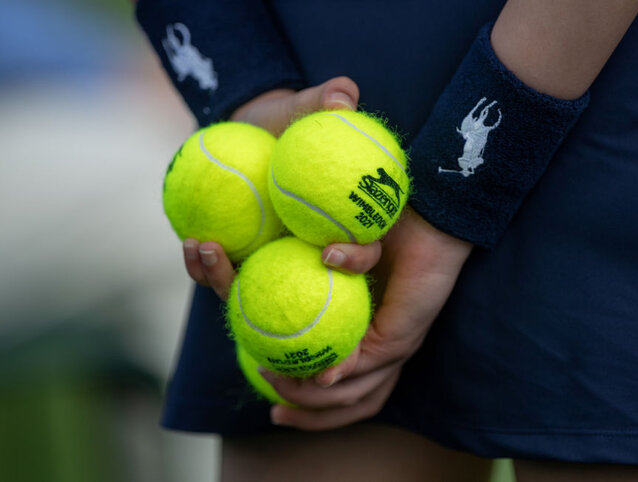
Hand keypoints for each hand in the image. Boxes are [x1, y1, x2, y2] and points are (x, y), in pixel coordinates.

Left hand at [182, 76, 360, 293]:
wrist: (251, 131)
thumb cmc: (288, 120)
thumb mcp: (307, 106)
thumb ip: (327, 100)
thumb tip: (345, 93)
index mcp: (341, 227)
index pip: (362, 254)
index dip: (355, 260)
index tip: (330, 254)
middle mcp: (308, 254)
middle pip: (309, 291)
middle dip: (288, 301)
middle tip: (263, 275)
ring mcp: (270, 262)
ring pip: (256, 289)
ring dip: (227, 281)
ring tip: (206, 248)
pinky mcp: (237, 261)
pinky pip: (222, 273)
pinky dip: (205, 265)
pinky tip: (191, 243)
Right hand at [260, 208, 472, 429]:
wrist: (427, 218)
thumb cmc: (384, 230)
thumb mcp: (334, 253)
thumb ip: (311, 272)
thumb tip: (286, 279)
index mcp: (370, 340)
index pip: (340, 388)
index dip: (306, 402)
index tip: (271, 398)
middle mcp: (384, 353)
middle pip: (346, 405)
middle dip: (305, 414)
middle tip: (271, 401)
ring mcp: (394, 350)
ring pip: (351, 395)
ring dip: (312, 399)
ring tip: (277, 382)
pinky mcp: (400, 339)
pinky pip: (363, 365)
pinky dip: (337, 373)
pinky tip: (315, 373)